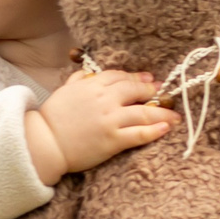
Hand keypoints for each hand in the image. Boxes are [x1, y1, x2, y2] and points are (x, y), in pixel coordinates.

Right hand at [24, 67, 171, 183]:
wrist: (45, 144)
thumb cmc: (52, 119)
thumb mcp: (64, 91)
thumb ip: (79, 80)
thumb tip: (89, 74)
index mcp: (92, 85)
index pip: (120, 76)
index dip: (137, 77)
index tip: (148, 80)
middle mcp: (104, 99)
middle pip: (136, 90)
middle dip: (152, 91)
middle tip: (164, 93)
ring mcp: (110, 120)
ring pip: (144, 112)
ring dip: (163, 112)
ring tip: (175, 115)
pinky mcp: (113, 140)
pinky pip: (139, 134)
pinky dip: (155, 130)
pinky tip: (166, 127)